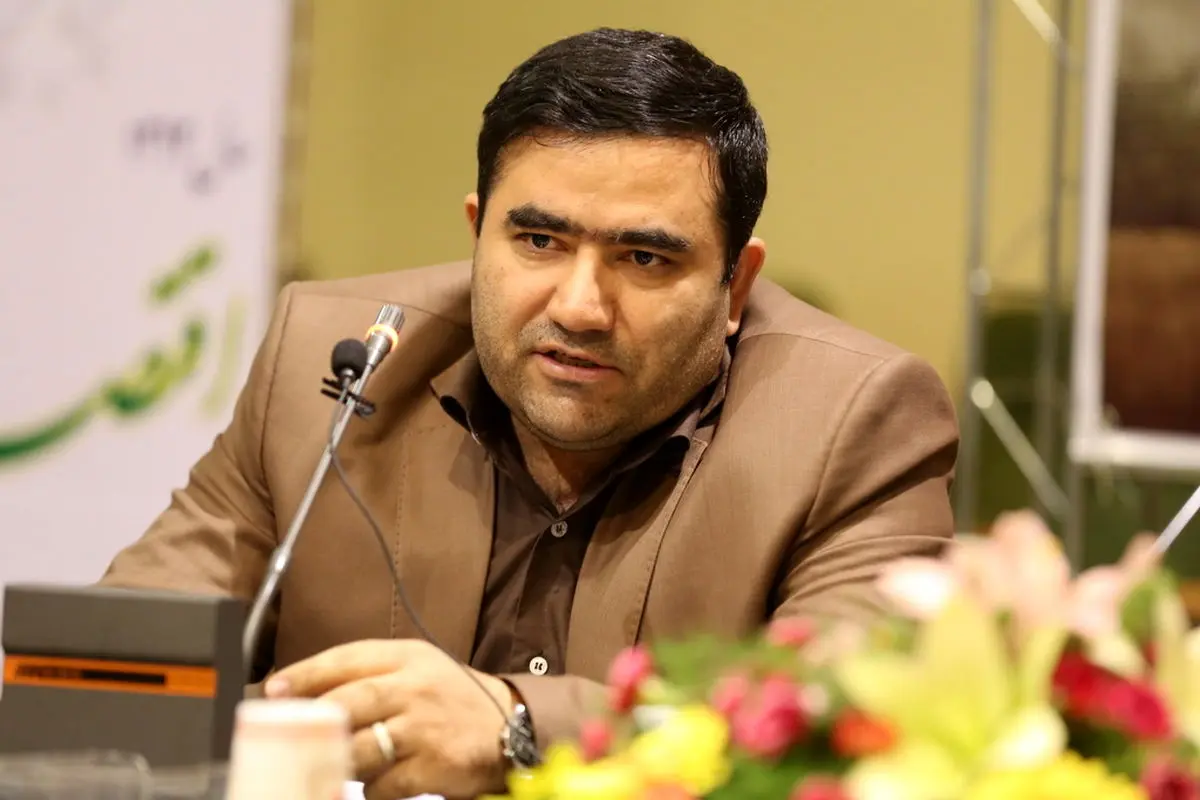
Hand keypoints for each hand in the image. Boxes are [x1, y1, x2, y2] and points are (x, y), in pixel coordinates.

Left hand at [265, 639, 514, 799]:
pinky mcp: (433, 766)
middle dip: (311, 719)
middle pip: (349, 701)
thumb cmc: (449, 698)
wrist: (509, 725)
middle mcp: (415, 688)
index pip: (347, 658)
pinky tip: (373, 785)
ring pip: (359, 748)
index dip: (305, 674)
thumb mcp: (416, 670)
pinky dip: (370, 790)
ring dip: (337, 761)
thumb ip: (369, 676)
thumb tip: (304, 694)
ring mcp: (424, 728)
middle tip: (283, 733)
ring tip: (329, 764)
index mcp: (407, 657)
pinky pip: (383, 786)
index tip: (272, 690)